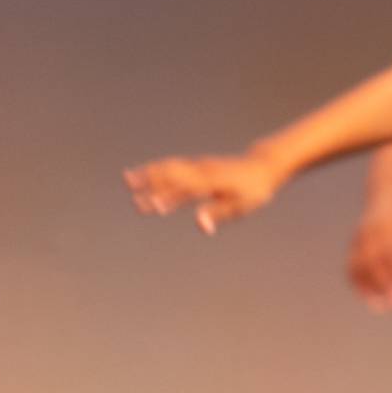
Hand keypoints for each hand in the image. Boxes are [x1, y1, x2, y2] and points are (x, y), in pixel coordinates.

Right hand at [123, 149, 279, 234]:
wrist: (262, 166)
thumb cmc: (253, 190)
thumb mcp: (240, 205)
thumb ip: (218, 214)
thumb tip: (201, 226)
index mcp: (211, 181)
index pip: (184, 188)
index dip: (167, 196)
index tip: (151, 205)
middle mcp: (202, 171)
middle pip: (172, 173)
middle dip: (150, 179)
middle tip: (128, 186)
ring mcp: (199, 167)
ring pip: (170, 169)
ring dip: (150, 174)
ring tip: (128, 181)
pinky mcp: (199, 168)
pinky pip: (176, 170)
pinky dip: (160, 174)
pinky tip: (148, 181)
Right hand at [347, 188, 391, 311]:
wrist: (385, 187)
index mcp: (388, 224)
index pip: (389, 254)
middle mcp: (371, 231)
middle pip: (373, 262)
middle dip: (383, 286)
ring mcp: (360, 236)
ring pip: (358, 265)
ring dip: (368, 288)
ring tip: (379, 307)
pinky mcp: (355, 240)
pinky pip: (351, 263)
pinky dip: (357, 281)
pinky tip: (367, 296)